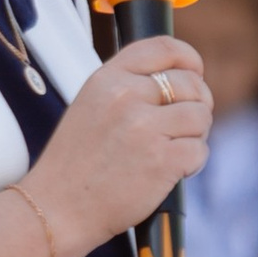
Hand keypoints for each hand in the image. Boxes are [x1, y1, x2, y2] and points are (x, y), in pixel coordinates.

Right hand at [27, 35, 212, 256]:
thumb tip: (182, 80)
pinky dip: (191, 164)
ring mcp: (145, 128)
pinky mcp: (162, 160)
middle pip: (191, 84)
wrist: (57, 208)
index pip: (164, 48)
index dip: (189, 59)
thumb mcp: (90, 106)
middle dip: (196, 106)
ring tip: (170, 151)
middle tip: (180, 128)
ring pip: (200, 116)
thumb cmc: (75, 164)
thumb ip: (129, 87)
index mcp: (108, 78)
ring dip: (195, 136)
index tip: (195, 73)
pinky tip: (169, 172)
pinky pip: (199, 150)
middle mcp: (127, 97)